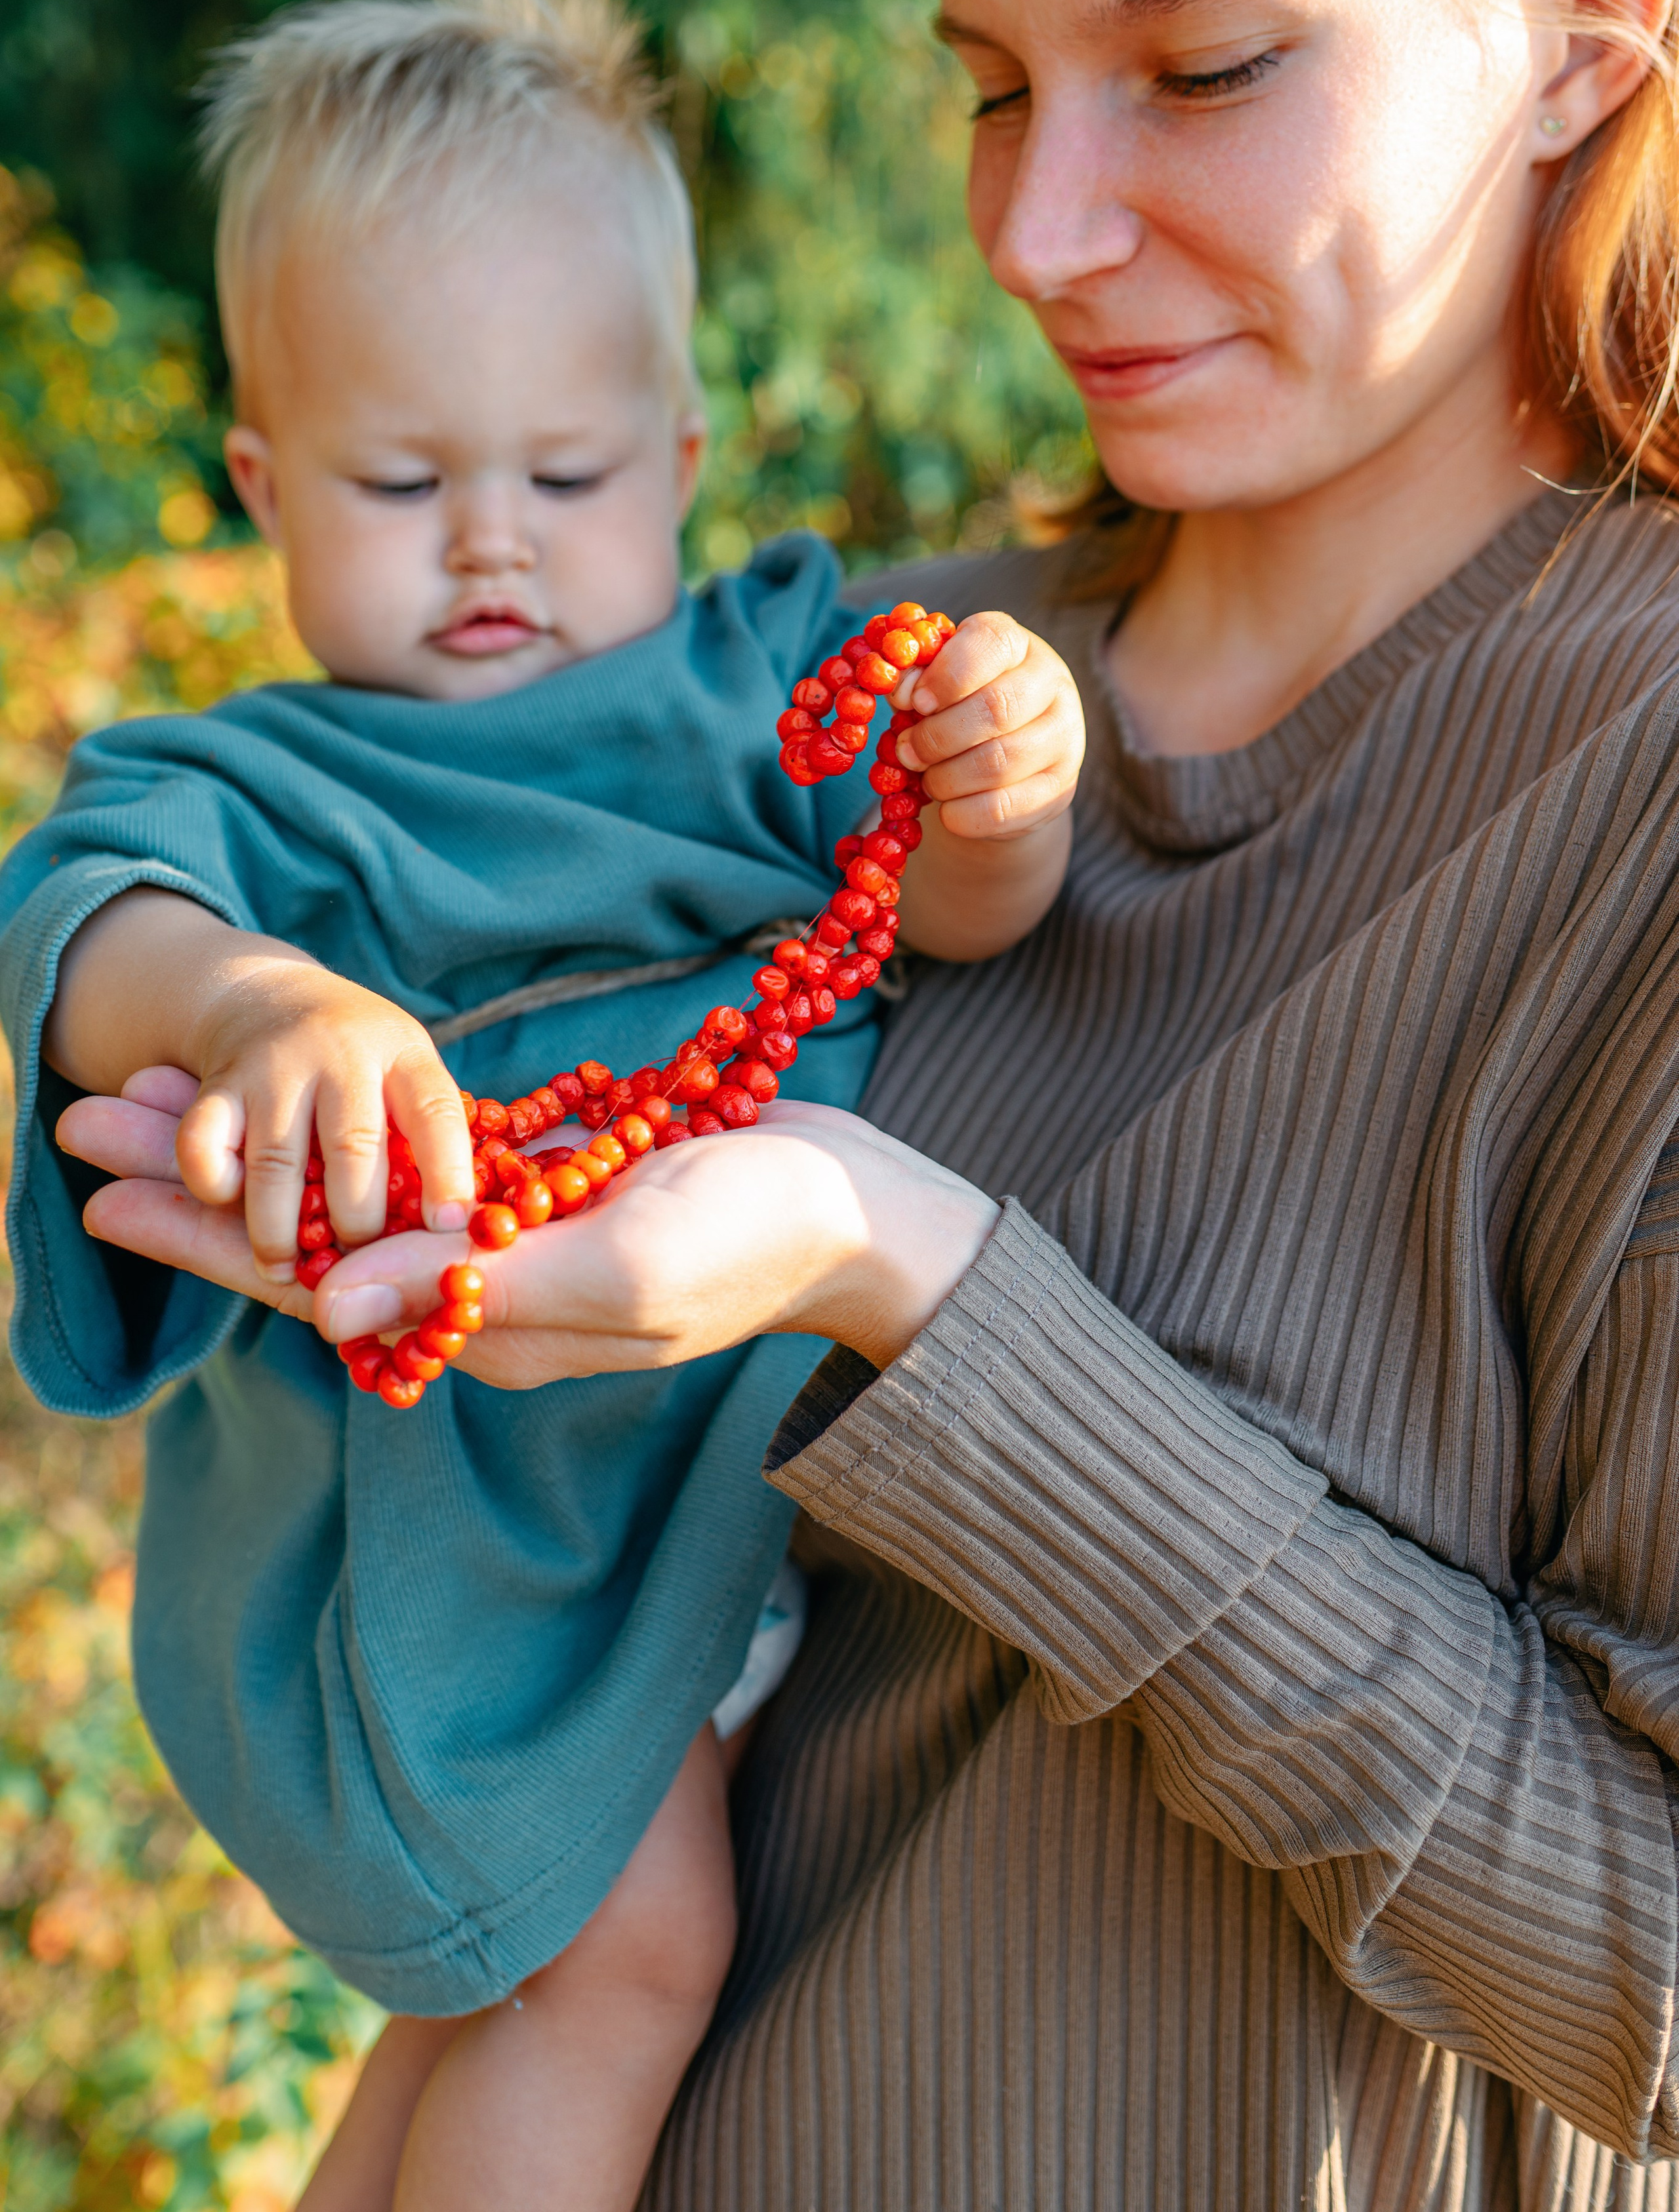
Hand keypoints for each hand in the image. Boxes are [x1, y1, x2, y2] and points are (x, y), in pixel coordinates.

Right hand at [44, 888, 476, 1286]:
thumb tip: (449, 1230)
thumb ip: (421, 1134)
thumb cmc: (358, 1062)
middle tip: (359, 1262)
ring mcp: (273, 1068)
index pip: (434, 1112)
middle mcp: (340, 1055)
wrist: (268, 995)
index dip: (447, 1173)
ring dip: (280, 1230)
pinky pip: (203, 1147)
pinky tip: (231, 1206)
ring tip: (287, 1270)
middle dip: (358, 1220)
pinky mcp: (217, 1086)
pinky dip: (215, 1186)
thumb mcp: (404, 1071)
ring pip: (276, 1162)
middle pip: (354, 1146)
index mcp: (402, 1054)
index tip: (450, 1228)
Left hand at [58, 1088, 999, 1380]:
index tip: (100, 1186)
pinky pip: (415, 1168)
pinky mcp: (544, 1196)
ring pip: (349, 1197)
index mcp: (484, 1331)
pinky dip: (343, 1129)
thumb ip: (477, 1283)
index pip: (310, 1287)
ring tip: (160, 1095)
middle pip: (305, 1239)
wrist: (856, 1214)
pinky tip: (296, 1095)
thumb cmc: (753, 1239)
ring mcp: (510, 1249)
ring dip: (256, 1145)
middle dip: (195, 1184)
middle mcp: (480, 1300)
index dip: (203, 1233)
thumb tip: (330, 1305)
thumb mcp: (622, 1264)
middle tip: (80, 1122)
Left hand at [895, 611, 1084, 839]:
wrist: (1004, 761)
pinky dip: (962, 814)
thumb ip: (915, 679)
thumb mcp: (936, 682)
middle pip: (996, 708)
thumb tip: (901, 690)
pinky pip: (1003, 809)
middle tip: (905, 751)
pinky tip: (947, 807)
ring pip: (998, 763)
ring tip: (927, 779)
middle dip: (937, 736)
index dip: (946, 676)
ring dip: (946, 778)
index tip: (913, 703)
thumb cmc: (959, 706)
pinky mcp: (1060, 788)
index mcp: (1017, 644)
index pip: (991, 644)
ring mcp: (1065, 737)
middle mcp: (1052, 683)